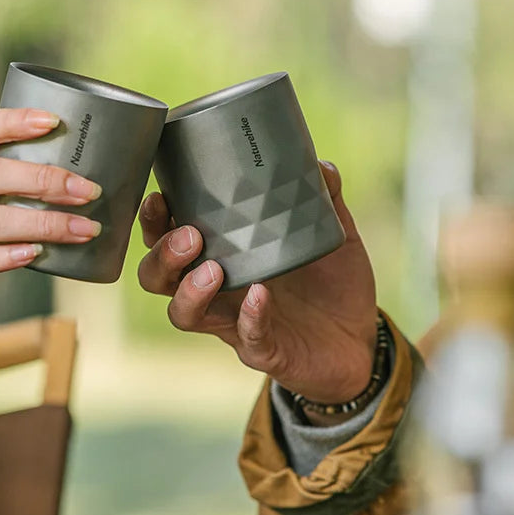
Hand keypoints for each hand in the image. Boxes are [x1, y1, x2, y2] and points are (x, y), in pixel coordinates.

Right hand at [137, 161, 377, 421]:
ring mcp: (234, 322)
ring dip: (189, 291)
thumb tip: (321, 164)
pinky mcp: (263, 350)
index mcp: (221, 253)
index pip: (166, 237)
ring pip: (183, 314)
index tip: (159, 196)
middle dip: (162, 255)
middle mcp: (217, 289)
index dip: (153, 221)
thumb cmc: (331, 283)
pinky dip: (250, 317)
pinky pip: (246, 338)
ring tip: (213, 270)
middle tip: (190, 235)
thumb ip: (324, 198)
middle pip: (157, 277)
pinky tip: (261, 296)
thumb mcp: (329, 233)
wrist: (360, 341)